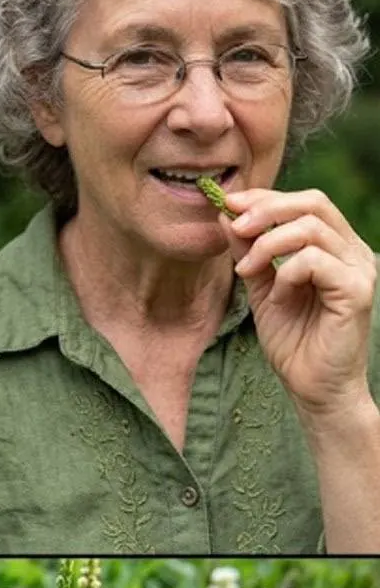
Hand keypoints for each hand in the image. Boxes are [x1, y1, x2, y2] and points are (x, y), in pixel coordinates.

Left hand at [219, 188, 376, 420]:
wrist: (314, 389)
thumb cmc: (294, 344)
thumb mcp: (261, 290)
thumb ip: (249, 253)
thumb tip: (227, 215)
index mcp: (334, 246)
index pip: (305, 202)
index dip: (266, 197)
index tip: (228, 203)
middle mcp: (352, 251)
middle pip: (313, 203)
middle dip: (266, 210)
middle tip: (234, 228)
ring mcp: (359, 269)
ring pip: (312, 229)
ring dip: (268, 245)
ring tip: (247, 272)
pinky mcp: (357, 290)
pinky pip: (316, 261)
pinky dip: (287, 274)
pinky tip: (277, 299)